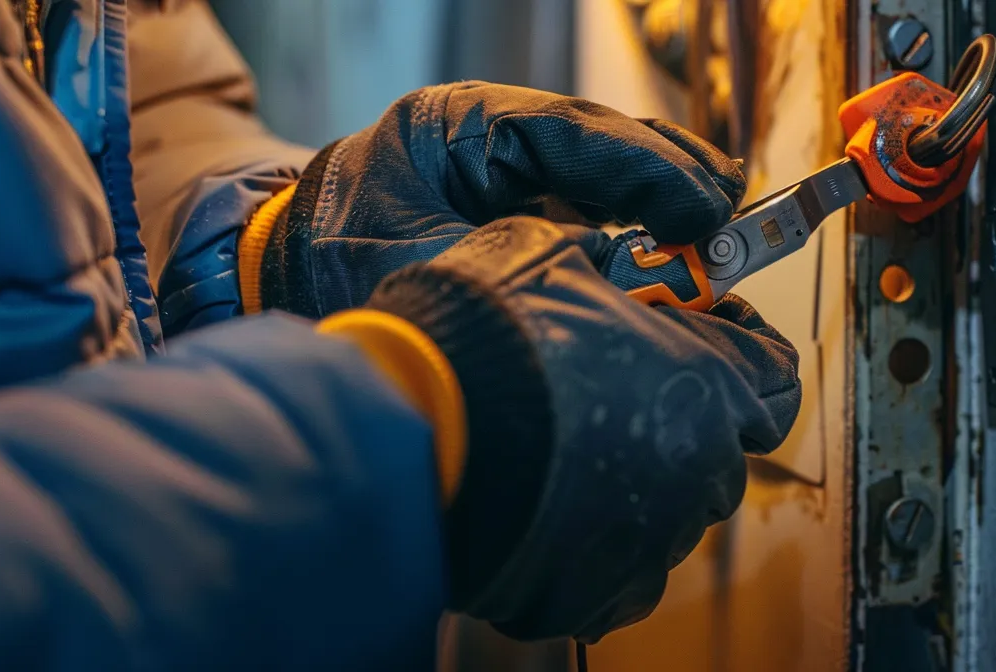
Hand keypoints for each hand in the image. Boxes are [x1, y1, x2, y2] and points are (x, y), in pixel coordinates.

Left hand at [258, 82, 746, 317]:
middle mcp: (479, 133)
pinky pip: (582, 196)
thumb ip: (521, 270)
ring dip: (660, 190)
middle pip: (597, 136)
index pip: (571, 131)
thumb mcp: (424, 276)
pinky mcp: (501, 198)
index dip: (647, 168)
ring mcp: (492, 163)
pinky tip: (675, 236)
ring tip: (720, 218)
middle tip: (729, 209)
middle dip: (668, 171)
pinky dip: (632, 215)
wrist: (266, 290)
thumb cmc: (327, 279)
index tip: (702, 209)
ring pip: (597, 162)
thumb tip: (622, 281)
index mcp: (451, 127)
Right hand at [366, 218, 800, 640]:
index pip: (775, 374)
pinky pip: (623, 572)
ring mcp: (653, 538)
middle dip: (683, 418)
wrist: (410, 432)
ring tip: (565, 450)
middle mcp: (698, 465)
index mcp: (708, 380)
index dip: (742, 350)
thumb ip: (597, 258)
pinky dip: (599, 545)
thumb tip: (602, 259)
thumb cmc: (483, 334)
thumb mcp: (543, 249)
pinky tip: (550, 509)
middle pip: (723, 448)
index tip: (701, 333)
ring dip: (639, 480)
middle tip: (615, 391)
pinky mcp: (600, 593)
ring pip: (671, 511)